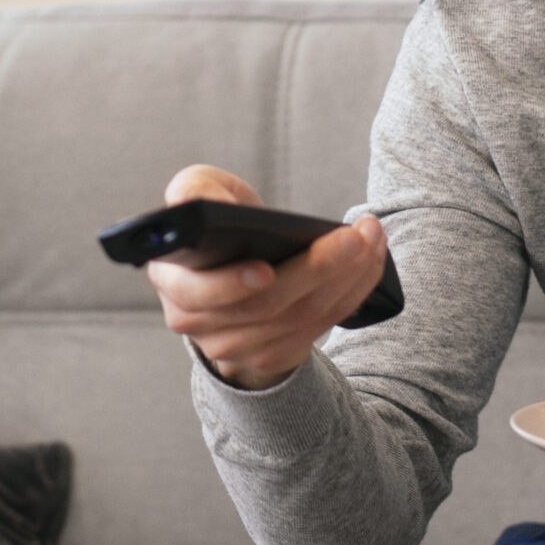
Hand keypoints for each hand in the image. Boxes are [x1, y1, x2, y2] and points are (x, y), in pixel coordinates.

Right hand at [145, 164, 390, 391]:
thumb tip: (214, 206)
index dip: (231, 285)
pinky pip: (320, 326)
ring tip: (371, 238)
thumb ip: (195, 190)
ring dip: (346, 277)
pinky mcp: (274, 354)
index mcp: (173, 282)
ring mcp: (238, 346)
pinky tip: (371, 261)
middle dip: (317, 269)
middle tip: (355, 236)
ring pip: (300, 318)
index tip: (267, 268)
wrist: (236, 273)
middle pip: (265, 307)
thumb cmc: (220, 227)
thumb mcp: (200, 196)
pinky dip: (352, 292)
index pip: (196, 294)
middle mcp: (199, 324)